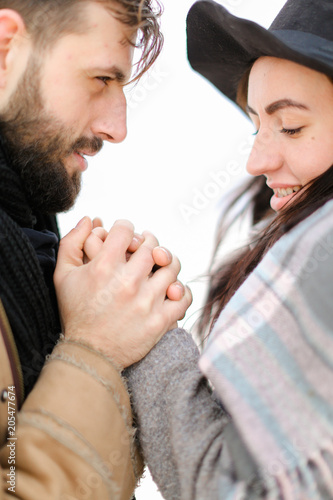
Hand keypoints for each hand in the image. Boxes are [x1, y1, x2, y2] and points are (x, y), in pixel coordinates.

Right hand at [54, 217, 191, 368]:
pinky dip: (181, 290)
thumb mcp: (62, 276)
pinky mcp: (160, 321)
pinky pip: (183, 296)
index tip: (127, 237)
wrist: (89, 354)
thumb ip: (72, 242)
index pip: (126, 229)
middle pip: (153, 245)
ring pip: (172, 267)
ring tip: (161, 266)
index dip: (126, 227)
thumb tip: (88, 218)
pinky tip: (171, 290)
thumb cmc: (75, 312)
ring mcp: (146, 301)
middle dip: (149, 242)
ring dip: (168, 262)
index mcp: (104, 267)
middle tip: (146, 248)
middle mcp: (127, 281)